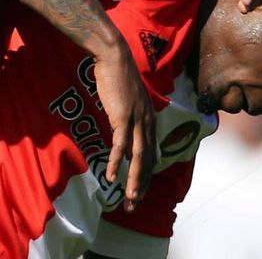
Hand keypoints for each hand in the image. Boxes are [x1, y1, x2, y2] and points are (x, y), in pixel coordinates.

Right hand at [91, 42, 155, 210]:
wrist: (113, 56)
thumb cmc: (117, 75)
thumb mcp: (126, 100)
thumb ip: (127, 117)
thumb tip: (121, 134)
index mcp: (149, 120)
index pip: (151, 155)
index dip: (145, 176)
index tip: (138, 193)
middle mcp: (147, 123)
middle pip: (147, 161)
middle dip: (142, 186)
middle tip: (133, 206)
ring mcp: (136, 120)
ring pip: (138, 157)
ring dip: (134, 181)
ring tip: (129, 200)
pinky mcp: (123, 116)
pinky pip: (120, 145)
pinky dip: (116, 162)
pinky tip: (111, 176)